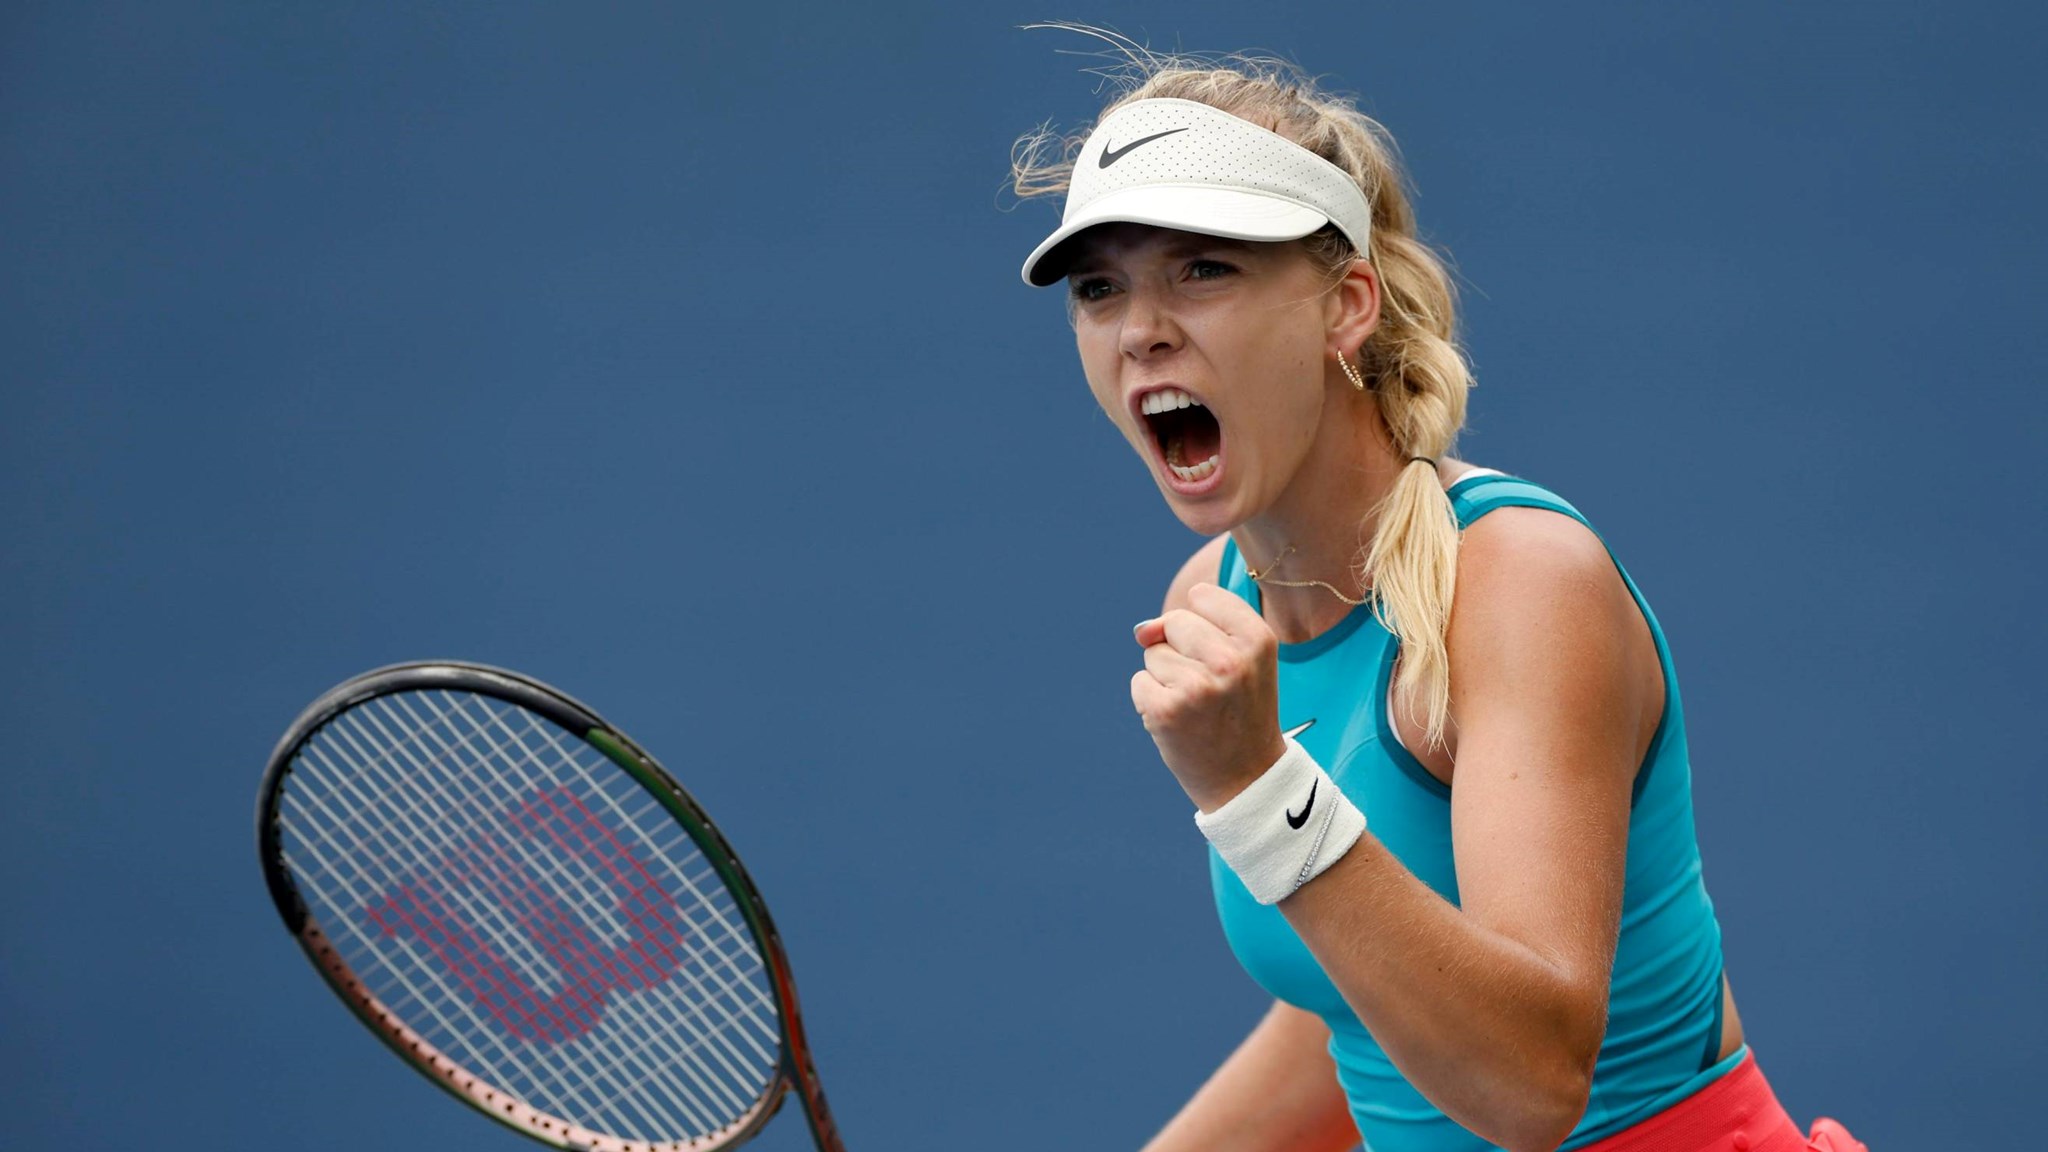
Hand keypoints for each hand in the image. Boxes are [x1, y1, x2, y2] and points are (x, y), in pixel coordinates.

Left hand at [1131, 583, 1288, 811]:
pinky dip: (1151, 700)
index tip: (1223, 656)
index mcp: (1258, 639)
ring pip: (1153, 654)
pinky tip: (1179, 721)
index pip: (1202, 596)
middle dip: (1179, 650)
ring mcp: (1197, 687)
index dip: (1203, 625)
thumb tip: (1141, 631)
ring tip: (1197, 708)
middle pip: (1173, 622)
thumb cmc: (1240, 710)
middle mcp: (1231, 660)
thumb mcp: (1240, 658)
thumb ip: (1195, 626)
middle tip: (1209, 688)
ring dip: (1166, 679)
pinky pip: (1139, 682)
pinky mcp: (1166, 711)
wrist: (1247, 778)